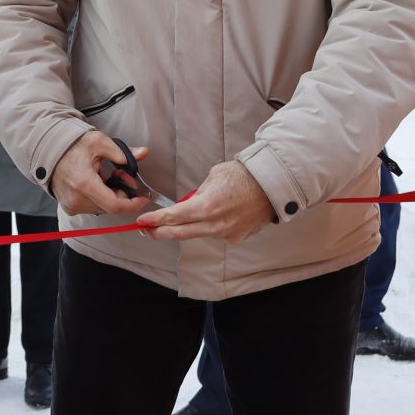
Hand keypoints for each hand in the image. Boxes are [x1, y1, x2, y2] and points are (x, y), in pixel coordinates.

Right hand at [51, 132, 154, 218]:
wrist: (49, 152)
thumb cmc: (72, 146)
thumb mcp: (99, 142)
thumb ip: (123, 152)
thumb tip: (143, 153)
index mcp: (84, 183)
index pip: (114, 205)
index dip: (132, 204)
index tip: (142, 198)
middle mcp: (76, 199)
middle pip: (111, 207)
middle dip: (123, 194)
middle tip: (122, 175)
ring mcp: (71, 205)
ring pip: (103, 208)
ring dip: (112, 196)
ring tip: (107, 177)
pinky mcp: (69, 207)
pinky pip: (93, 207)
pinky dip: (101, 198)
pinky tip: (97, 183)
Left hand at [137, 160, 273, 244]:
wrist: (272, 185)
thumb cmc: (242, 176)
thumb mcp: (212, 178)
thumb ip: (197, 194)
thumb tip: (188, 204)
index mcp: (206, 207)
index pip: (173, 218)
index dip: (155, 221)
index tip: (142, 222)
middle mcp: (215, 224)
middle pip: (179, 234)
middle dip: (160, 233)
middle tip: (147, 231)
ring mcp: (226, 233)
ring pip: (198, 233)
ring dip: (188, 227)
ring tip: (185, 216)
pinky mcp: (235, 237)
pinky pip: (215, 233)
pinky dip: (209, 226)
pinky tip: (217, 215)